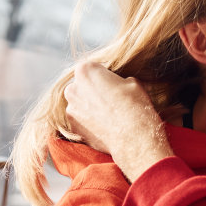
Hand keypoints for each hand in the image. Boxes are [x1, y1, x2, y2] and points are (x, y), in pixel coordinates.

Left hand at [62, 61, 174, 180]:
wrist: (133, 136)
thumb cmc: (134, 105)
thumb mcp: (132, 81)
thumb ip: (117, 80)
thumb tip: (116, 85)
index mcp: (85, 71)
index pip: (91, 68)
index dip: (103, 76)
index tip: (112, 84)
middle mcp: (72, 88)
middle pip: (81, 86)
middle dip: (92, 91)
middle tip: (109, 100)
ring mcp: (71, 109)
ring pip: (79, 104)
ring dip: (89, 107)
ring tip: (107, 115)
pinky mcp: (73, 128)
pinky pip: (80, 121)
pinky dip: (89, 122)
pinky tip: (103, 126)